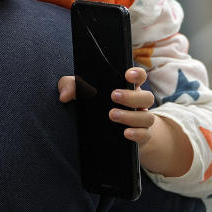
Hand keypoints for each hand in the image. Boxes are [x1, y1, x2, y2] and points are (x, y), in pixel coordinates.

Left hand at [58, 67, 189, 175]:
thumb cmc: (95, 107)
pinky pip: (145, 135)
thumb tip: (64, 96)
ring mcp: (140, 120)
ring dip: (130, 116)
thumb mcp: (81, 94)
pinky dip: (137, 133)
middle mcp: (138, 104)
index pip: (139, 77)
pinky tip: (126, 133)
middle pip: (146, 97)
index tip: (127, 75)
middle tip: (113, 96)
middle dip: (131, 96)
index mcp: (127, 88)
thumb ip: (70, 87)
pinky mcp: (140, 136)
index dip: (137, 74)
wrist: (105, 137)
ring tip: (112, 115)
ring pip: (147, 117)